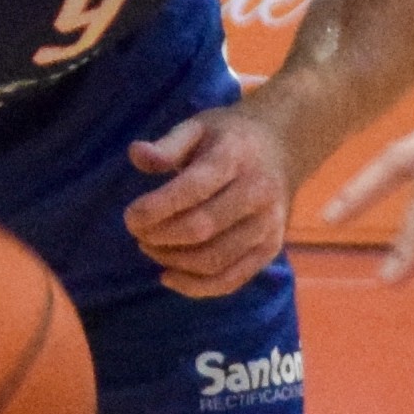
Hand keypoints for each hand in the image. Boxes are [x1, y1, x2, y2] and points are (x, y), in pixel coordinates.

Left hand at [122, 103, 296, 296]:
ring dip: (172, 260)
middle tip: (138, 233)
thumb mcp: (197, 127)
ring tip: (151, 247)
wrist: (282, 148)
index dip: (156, 208)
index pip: (193, 189)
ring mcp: (268, 224)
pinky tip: (168, 275)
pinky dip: (195, 286)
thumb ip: (167, 145)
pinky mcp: (270, 248)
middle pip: (201, 228)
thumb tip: (136, 154)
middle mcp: (258, 192)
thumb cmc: (229, 139)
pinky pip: (230, 280)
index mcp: (236, 157)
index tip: (131, 216)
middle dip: (160, 236)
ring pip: (214, 260)